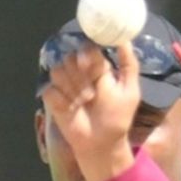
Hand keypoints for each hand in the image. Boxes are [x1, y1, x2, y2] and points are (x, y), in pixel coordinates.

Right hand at [41, 40, 141, 180]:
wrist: (102, 142)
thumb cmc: (117, 117)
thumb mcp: (130, 90)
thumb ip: (128, 63)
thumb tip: (124, 38)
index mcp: (96, 65)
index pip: (86, 48)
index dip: (87, 55)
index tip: (91, 66)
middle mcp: (78, 71)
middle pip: (70, 58)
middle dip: (80, 76)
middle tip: (91, 94)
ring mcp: (64, 84)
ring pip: (58, 71)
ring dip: (71, 89)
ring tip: (82, 103)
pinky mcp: (53, 99)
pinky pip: (50, 90)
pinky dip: (61, 100)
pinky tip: (71, 110)